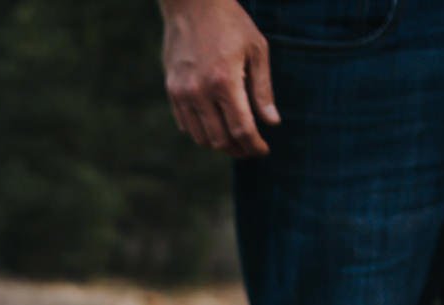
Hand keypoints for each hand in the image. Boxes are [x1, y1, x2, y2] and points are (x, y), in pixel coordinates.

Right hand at [159, 0, 279, 157]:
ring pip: (201, 137)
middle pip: (220, 139)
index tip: (263, 150)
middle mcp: (200, 91)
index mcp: (225, 81)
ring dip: (220, 145)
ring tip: (234, 141)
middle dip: (239, 150)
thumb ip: (263, 88)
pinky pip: (186, 124)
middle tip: (251, 149)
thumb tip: (272, 122)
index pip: (241, 128)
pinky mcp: (172, 90)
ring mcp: (183, 92)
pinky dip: (202, 132)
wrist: (192, 4)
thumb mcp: (256, 49)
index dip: (254, 145)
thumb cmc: (230, 23)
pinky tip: (215, 127)